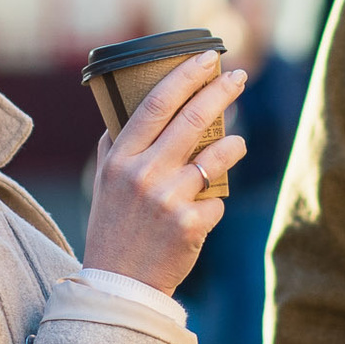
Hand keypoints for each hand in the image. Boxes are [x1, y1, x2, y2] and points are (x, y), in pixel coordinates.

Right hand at [83, 53, 246, 293]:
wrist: (120, 286)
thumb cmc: (114, 227)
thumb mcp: (104, 182)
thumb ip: (116, 145)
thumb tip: (130, 107)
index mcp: (120, 158)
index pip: (156, 103)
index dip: (185, 75)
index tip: (208, 57)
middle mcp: (143, 174)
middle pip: (192, 119)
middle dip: (221, 92)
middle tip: (240, 76)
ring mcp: (168, 200)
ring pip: (216, 157)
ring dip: (233, 146)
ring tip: (236, 143)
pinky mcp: (191, 225)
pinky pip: (218, 199)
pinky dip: (215, 201)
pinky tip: (201, 211)